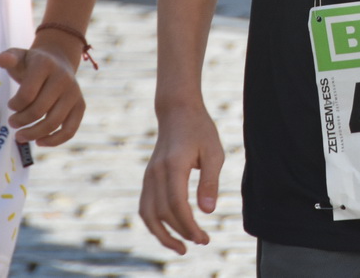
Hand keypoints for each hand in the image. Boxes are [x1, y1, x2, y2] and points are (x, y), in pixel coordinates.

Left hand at [0, 46, 85, 145]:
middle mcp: (63, 78)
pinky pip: (70, 130)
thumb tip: (1, 59)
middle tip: (12, 123)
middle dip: (20, 121)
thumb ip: (9, 58)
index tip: (11, 105)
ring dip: (33, 134)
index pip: (27, 93)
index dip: (15, 105)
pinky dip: (54, 141)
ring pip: (53, 123)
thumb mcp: (20, 57)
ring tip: (20, 136)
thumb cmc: (32, 64)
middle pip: (38, 110)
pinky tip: (40, 142)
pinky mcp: (80, 105)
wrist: (58, 61)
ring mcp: (74, 93)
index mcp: (46, 65)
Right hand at [139, 102, 224, 254]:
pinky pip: (145, 206)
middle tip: (202, 241)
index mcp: (173, 166)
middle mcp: (156, 173)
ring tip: (181, 247)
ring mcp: (148, 176)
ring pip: (148, 214)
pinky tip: (169, 231)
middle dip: (181, 232)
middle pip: (162, 213)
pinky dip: (154, 223)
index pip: (176, 204)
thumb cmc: (200, 130)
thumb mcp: (214, 152)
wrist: (177, 112)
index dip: (188, 225)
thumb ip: (210, 182)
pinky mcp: (148, 178)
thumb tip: (208, 211)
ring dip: (163, 234)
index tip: (203, 238)